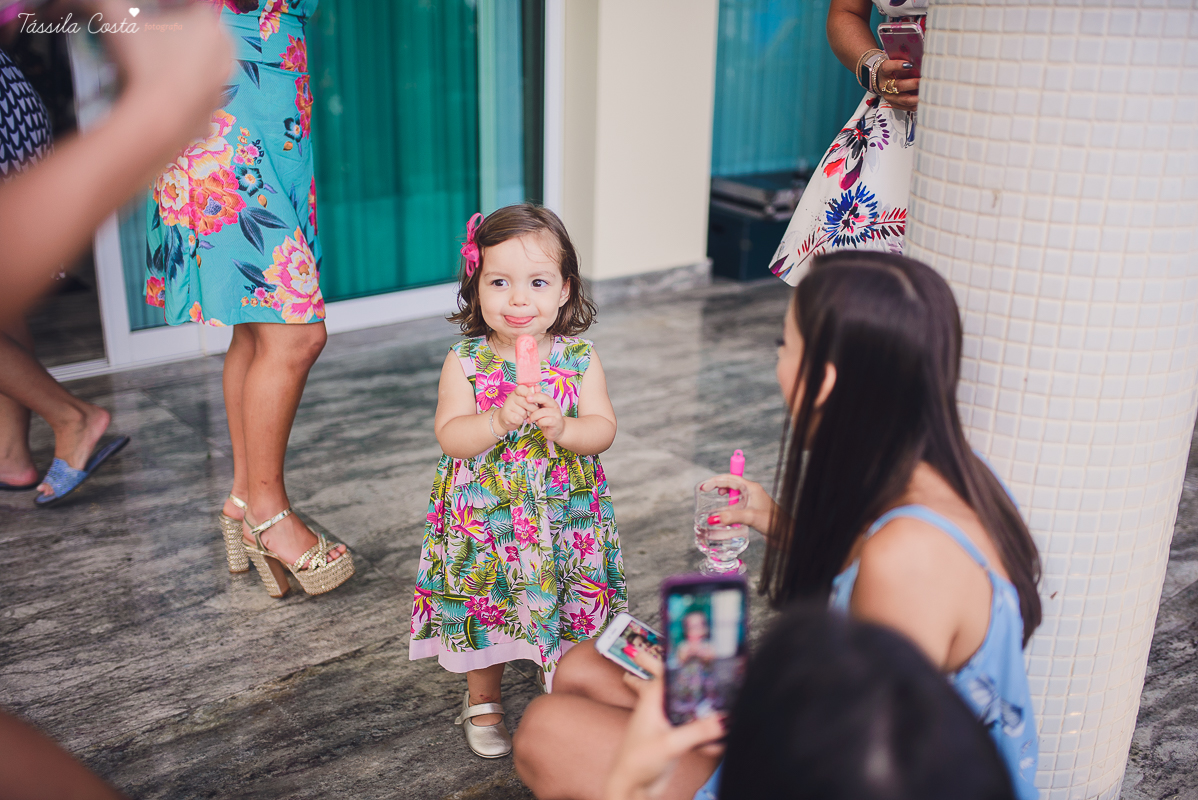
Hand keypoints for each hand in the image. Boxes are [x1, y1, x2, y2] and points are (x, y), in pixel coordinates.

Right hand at [98, 0, 232, 142]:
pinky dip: (179, 96)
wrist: (154, 119)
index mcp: (208, 24)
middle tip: (149, 41)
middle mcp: (224, 54)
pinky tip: (159, 95)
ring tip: (151, 68)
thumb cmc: (141, 62)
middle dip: (175, 35)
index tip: (147, 15)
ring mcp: (222, 86)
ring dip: (180, 66)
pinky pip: (194, 98)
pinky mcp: (213, 114)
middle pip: (198, 37)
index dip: (166, 7)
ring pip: (199, 69)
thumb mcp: (115, 19)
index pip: (189, 5)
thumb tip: (80, 1)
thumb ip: (102, 2)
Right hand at [497, 385, 536, 432]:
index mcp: (516, 391)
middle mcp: (511, 397)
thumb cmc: (520, 407)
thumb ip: (533, 393)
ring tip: (524, 414)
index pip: (522, 389)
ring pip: (523, 412)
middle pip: (525, 402)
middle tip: (533, 410)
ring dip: (526, 415)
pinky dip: (521, 421)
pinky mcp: (506, 416)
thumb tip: (538, 387)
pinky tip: (519, 419)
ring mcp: (507, 406)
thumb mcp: (527, 399)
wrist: (507, 418)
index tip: (533, 399)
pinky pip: (518, 419)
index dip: (529, 393)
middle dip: (533, 408)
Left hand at [527, 391, 565, 441]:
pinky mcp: (556, 422)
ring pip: (543, 411)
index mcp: (549, 401)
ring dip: (534, 416)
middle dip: (535, 398)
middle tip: (527, 400)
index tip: (526, 395)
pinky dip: (539, 422)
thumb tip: (526, 397)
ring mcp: (556, 413)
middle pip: (545, 399)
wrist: (556, 430)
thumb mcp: (540, 410)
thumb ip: (535, 404)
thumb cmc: (546, 419)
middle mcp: (554, 405)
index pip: (542, 394)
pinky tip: (537, 424)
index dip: (534, 394)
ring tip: (529, 420)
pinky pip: (546, 420)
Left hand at [603, 656, 724, 799]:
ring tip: (724, 703)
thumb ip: (697, 731)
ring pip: (690, 707)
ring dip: (706, 708)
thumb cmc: (636, 763)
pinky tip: (718, 745)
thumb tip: (724, 720)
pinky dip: (707, 734)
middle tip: (704, 658)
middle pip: (677, 683)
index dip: (680, 659)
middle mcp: (660, 708)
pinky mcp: (676, 738)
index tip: (696, 647)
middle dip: (691, 674)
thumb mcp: (669, 744)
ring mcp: (669, 722)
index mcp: (652, 700)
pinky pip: (696, 729)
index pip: (666, 670)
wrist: (632, 789)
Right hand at [700, 474, 778, 535]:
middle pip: (730, 484)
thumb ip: (731, 517)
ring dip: (722, 499)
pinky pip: (735, 506)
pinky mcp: (751, 511)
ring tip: (711, 503)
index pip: (730, 478)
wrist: (785, 534)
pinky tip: (722, 516)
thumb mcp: (750, 517)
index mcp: (751, 488)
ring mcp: (751, 502)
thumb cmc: (774, 522)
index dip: (716, 480)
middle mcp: (751, 492)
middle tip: (704, 491)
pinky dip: (727, 509)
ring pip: (732, 496)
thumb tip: (712, 518)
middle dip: (717, 486)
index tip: (704, 486)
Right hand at [875, 58, 918, 110]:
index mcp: (884, 72)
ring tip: (925, 95)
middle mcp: (885, 85)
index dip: (897, 65)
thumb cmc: (891, 70)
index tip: (909, 64)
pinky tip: (922, 102)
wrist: (881, 80)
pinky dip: (914, 105)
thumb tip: (920, 60)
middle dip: (912, 84)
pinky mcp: (893, 103)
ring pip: (903, 99)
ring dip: (915, 98)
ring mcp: (889, 96)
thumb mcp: (894, 63)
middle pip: (898, 85)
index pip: (887, 67)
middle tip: (923, 82)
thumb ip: (904, 60)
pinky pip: (905, 107)